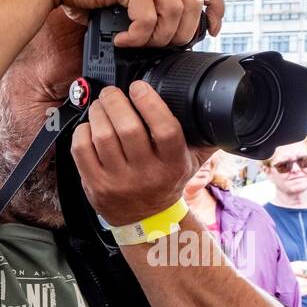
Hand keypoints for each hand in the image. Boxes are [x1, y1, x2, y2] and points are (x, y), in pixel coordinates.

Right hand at [50, 0, 222, 44]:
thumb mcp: (121, 0)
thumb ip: (140, 11)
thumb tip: (152, 39)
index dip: (215, 7)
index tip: (211, 29)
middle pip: (192, 5)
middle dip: (180, 34)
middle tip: (157, 47)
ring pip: (174, 12)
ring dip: (157, 37)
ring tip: (137, 43)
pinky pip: (147, 17)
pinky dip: (137, 36)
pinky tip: (122, 40)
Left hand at [72, 82, 206, 226]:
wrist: (144, 219)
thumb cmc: (166, 181)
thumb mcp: (193, 161)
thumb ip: (207, 136)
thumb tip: (225, 106)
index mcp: (172, 164)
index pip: (164, 128)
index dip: (150, 102)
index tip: (139, 87)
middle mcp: (145, 174)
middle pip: (128, 129)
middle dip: (116, 102)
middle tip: (112, 92)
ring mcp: (118, 181)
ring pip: (102, 137)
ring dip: (98, 113)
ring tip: (101, 105)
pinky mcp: (95, 185)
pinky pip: (81, 151)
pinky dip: (82, 132)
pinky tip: (89, 126)